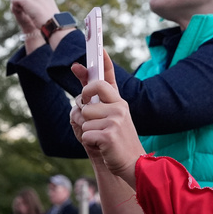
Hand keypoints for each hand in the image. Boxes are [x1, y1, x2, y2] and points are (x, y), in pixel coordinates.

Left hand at [70, 50, 145, 185]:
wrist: (133, 165)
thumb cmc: (117, 142)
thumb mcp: (110, 119)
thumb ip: (96, 104)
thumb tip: (79, 91)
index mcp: (119, 102)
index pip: (109, 77)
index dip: (103, 61)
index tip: (98, 48)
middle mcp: (119, 107)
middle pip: (87, 97)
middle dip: (83, 106)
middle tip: (90, 116)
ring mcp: (116, 120)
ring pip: (83, 118)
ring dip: (86, 130)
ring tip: (101, 137)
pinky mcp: (109, 134)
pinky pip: (85, 133)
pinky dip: (89, 142)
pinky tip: (102, 146)